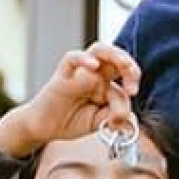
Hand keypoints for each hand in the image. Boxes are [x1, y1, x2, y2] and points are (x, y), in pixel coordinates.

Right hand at [0, 43, 141, 157]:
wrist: (44, 128)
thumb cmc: (72, 120)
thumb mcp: (99, 122)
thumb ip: (115, 116)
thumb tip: (130, 117)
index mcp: (106, 82)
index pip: (125, 71)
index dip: (133, 78)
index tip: (133, 92)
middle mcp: (95, 73)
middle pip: (116, 55)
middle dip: (130, 66)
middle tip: (132, 86)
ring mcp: (79, 72)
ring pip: (99, 49)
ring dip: (115, 55)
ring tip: (125, 65)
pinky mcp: (62, 75)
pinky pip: (71, 58)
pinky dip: (83, 58)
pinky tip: (93, 65)